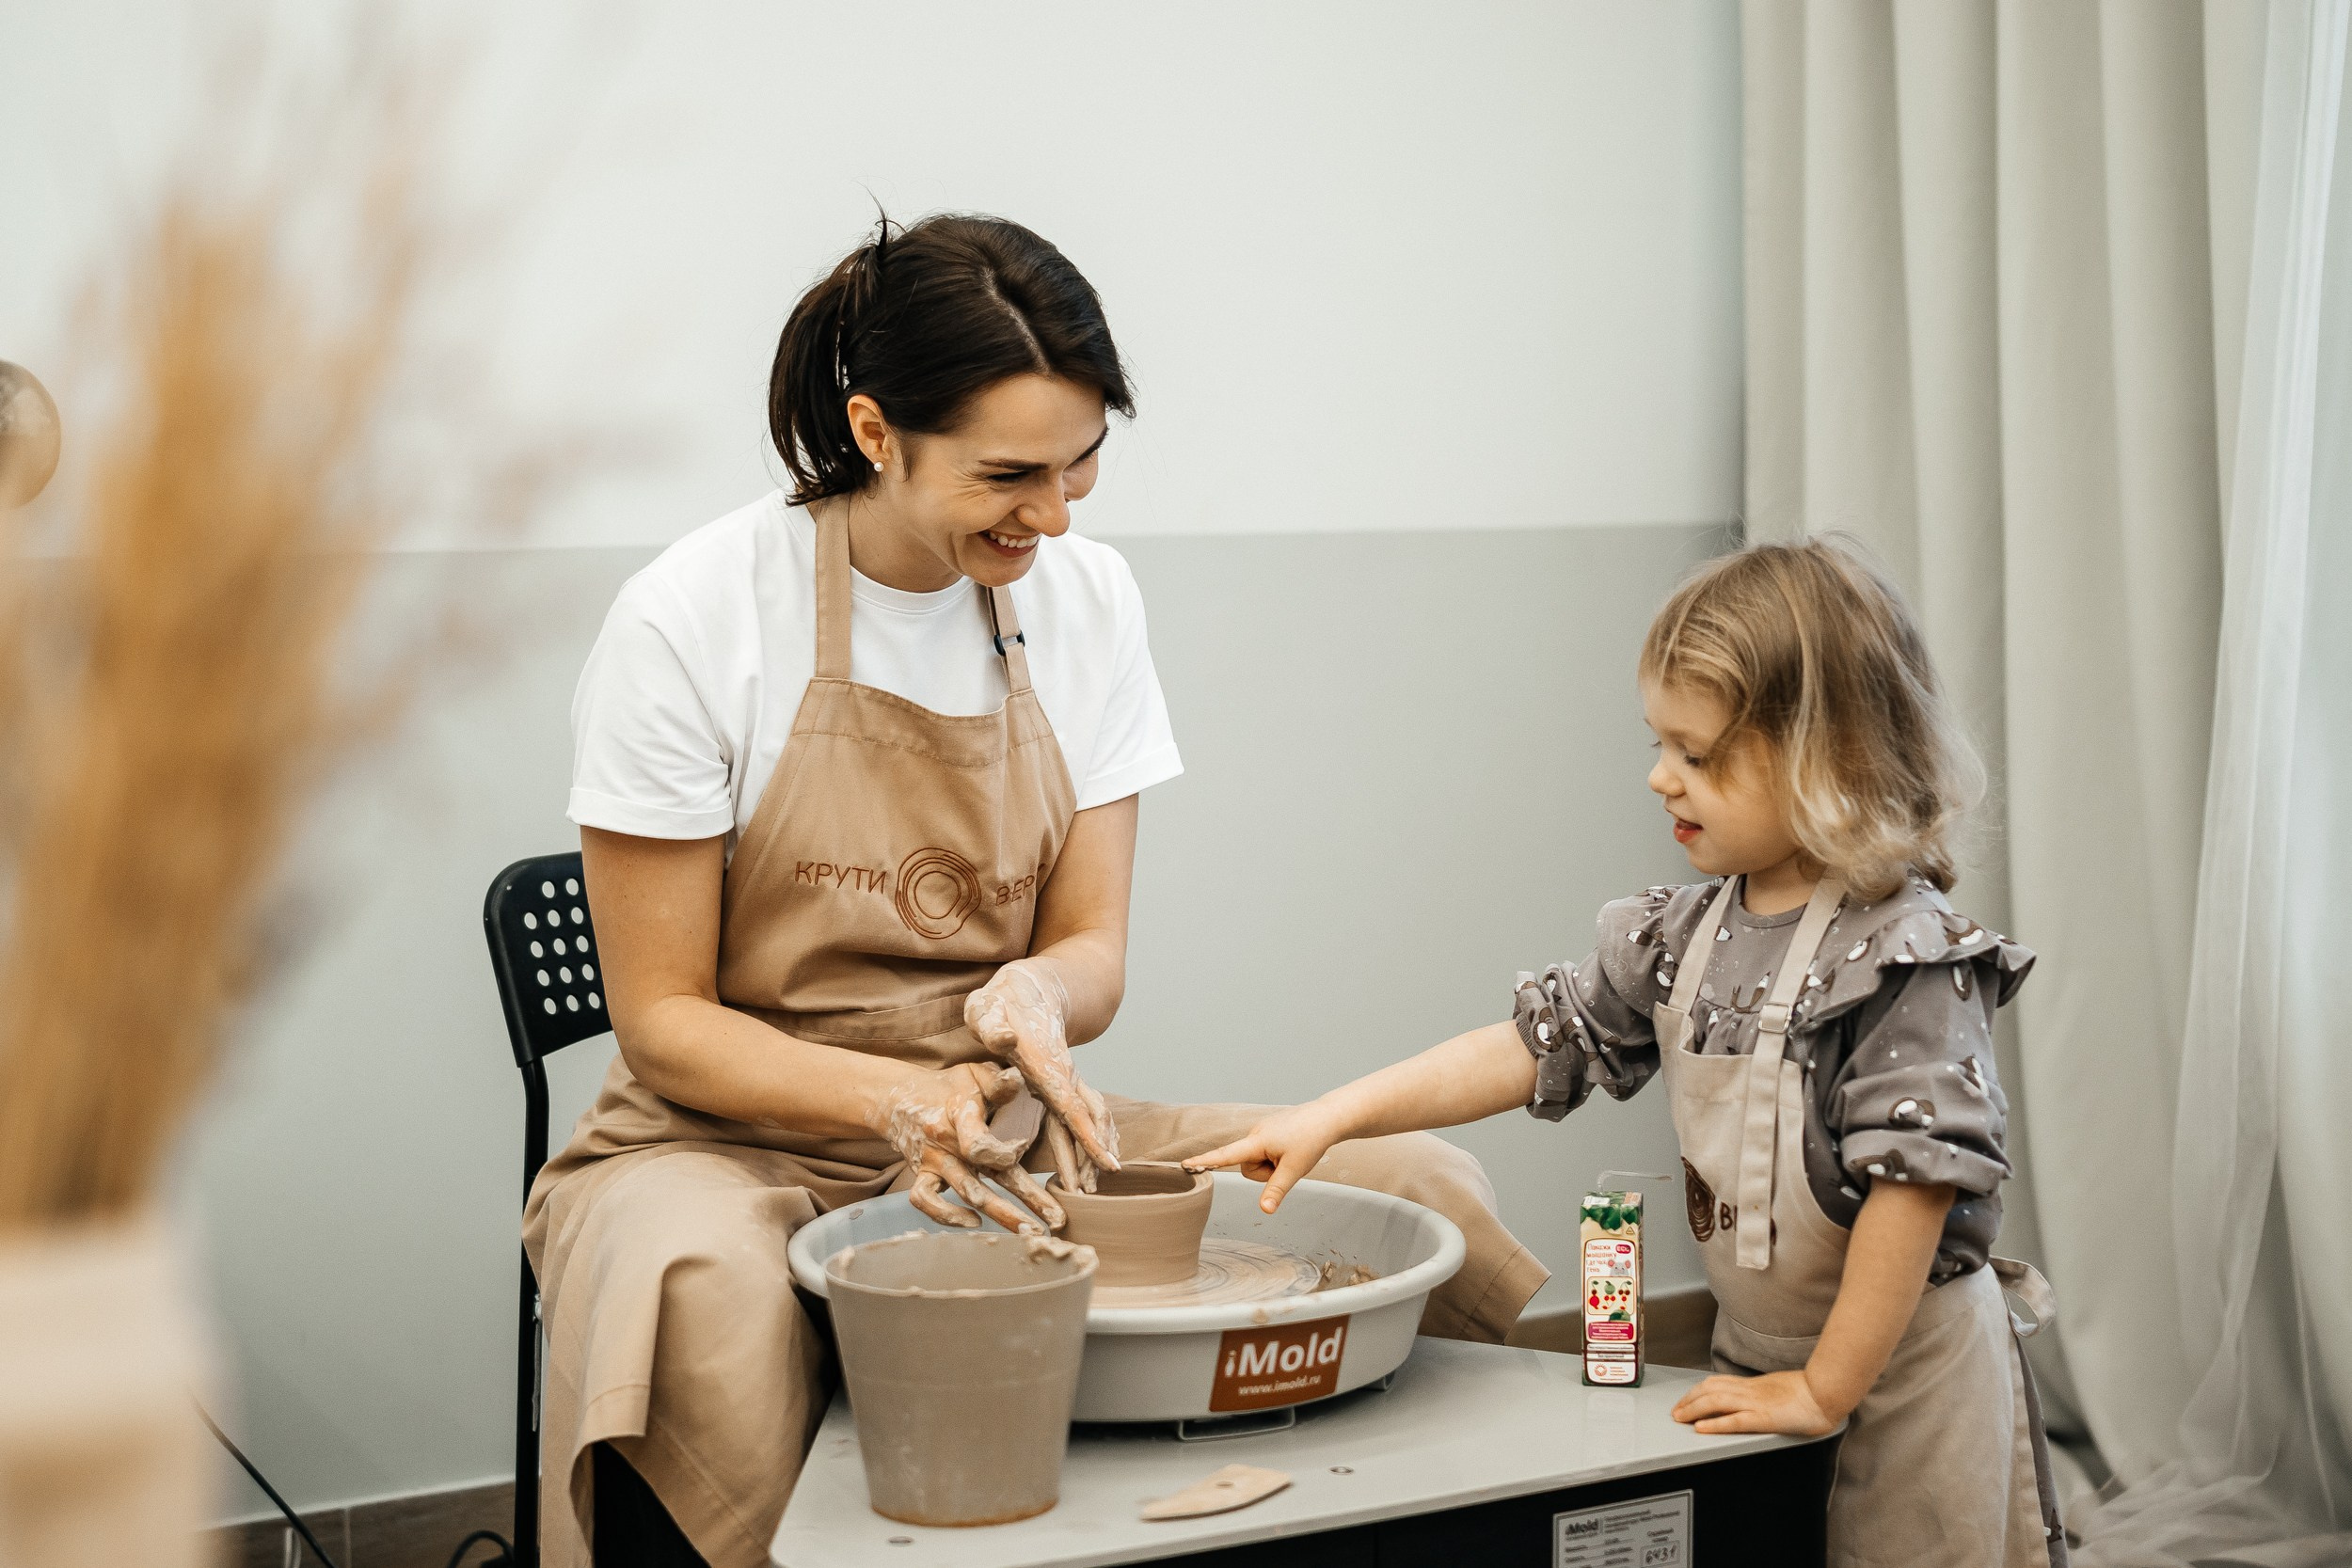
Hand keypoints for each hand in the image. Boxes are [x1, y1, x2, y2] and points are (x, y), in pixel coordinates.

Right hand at [877, 1063, 1067, 1233]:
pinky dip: (948, 1216)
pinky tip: (975, 1222)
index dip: (1006, 1152)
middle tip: (1056, 1220)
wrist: (898, 1097)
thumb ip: (998, 1081)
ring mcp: (933, 1162)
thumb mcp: (975, 1074)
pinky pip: (926, 1202)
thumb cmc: (948, 1085)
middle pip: (987, 1176)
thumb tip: (1019, 1078)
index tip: (1025, 1148)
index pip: (980, 1143)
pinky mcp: (922, 1176)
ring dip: (1002, 1215)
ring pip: (968, 1193)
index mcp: (959, 1113)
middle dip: (1026, 1199)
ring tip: (1032, 1231)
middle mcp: (945, 1141)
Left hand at [965, 958, 1120, 1191]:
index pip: (1069, 1106)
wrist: (1032, 988)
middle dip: (1092, 1156)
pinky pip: (1082, 1115)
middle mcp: (1062, 1076)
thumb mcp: (987, 1009)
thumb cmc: (1001, 1002)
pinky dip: (1091, 1137)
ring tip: (1093, 1184)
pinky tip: (1094, 1158)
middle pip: (1085, 1119)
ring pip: (1089, 1118)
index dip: (1087, 1135)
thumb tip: (1005, 1039)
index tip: (1106, 1163)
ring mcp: (1066, 1080)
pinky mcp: (1062, 1083)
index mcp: (1044, 1065)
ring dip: (1093, 1150)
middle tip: (1093, 1191)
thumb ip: (993, 1025)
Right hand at [1181, 1102, 1350, 1212]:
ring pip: (1258, 1162)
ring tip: (1291, 1154)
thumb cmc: (1311, 1140)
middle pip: (1248, 1167)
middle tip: (1288, 1163)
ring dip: (1272, 1165)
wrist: (1328, 1117)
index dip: (1205, 1161)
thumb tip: (1264, 1210)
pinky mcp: (1269, 1132)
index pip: (1225, 1155)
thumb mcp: (1294, 1169)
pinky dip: (1276, 1157)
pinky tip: (1292, 1148)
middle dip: (1266, 1173)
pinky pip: (1265, 1153)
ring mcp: (1262, 1132)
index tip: (1185, 1164)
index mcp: (1256, 1140)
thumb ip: (1276, 1190)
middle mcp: (1254, 1134)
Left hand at [1669, 1370, 1841, 1436]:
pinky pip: (1734, 1420)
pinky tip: (1702, 1428)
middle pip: (1709, 1390)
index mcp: (1752, 1385)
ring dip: (1693, 1410)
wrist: (1824, 1391)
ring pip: (1715, 1402)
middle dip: (1688, 1400)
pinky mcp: (1763, 1418)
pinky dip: (1715, 1424)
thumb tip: (1753, 1398)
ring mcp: (1755, 1403)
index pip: (1716, 1383)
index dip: (1697, 1390)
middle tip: (1675, 1412)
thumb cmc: (1807, 1392)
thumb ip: (1761, 1393)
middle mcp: (1749, 1391)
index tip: (1686, 1399)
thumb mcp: (1777, 1388)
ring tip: (1680, 1418)